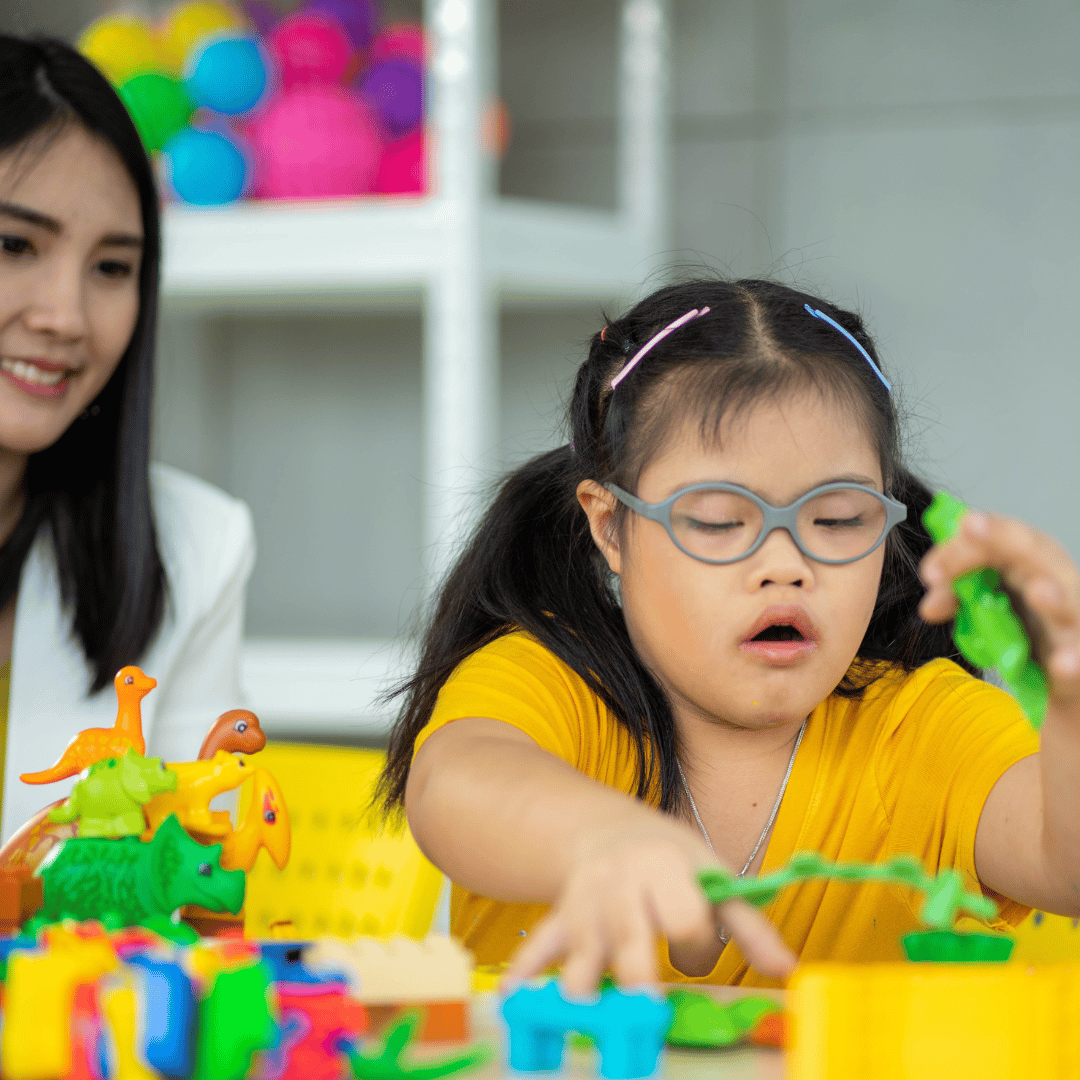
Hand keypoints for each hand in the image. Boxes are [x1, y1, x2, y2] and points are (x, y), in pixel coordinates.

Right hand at [501, 816, 796, 995]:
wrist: (606, 830)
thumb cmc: (670, 861)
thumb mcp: (713, 876)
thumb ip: (748, 924)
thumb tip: (788, 969)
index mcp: (667, 867)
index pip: (684, 914)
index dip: (695, 944)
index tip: (695, 952)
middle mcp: (623, 882)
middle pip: (632, 936)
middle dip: (638, 977)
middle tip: (648, 1014)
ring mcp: (587, 901)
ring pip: (584, 947)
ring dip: (581, 983)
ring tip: (584, 1017)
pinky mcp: (561, 919)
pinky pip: (540, 944)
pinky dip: (525, 970)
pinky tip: (512, 998)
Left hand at [919, 508, 1079, 705]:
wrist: (1059, 671)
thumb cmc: (1024, 627)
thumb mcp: (985, 605)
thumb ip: (955, 596)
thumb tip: (929, 606)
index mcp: (1027, 563)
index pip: (996, 537)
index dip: (963, 545)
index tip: (930, 572)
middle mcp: (1054, 581)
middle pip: (1035, 551)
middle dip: (1002, 537)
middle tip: (970, 527)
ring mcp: (1072, 618)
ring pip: (1069, 603)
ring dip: (1053, 598)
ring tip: (1039, 593)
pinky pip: (1079, 656)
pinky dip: (1072, 660)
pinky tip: (1061, 663)